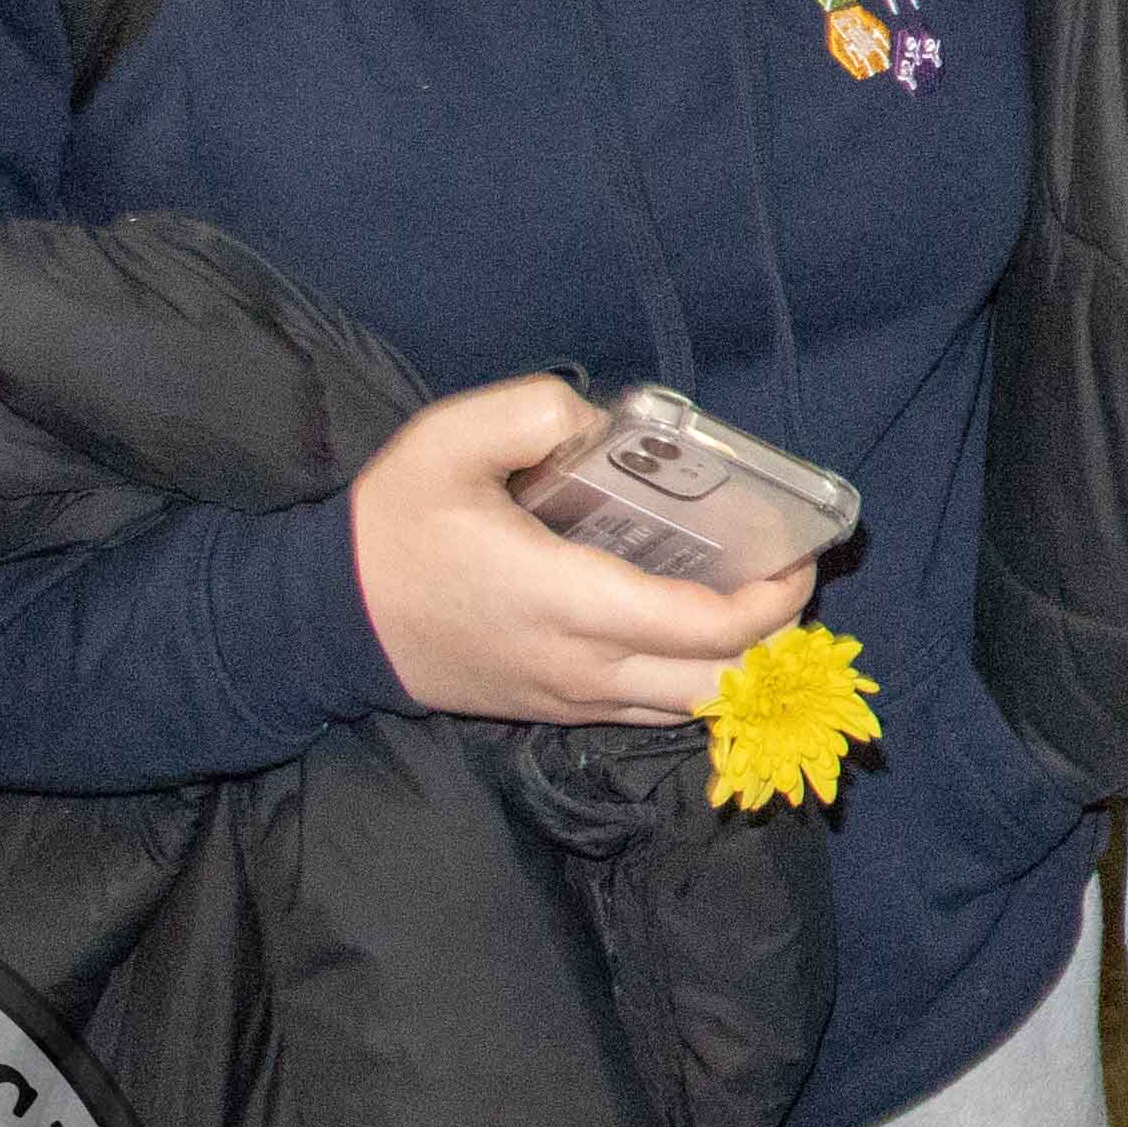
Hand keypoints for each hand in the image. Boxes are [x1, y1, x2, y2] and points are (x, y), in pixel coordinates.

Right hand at [348, 374, 813, 726]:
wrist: (327, 620)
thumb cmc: (394, 527)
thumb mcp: (448, 440)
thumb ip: (534, 412)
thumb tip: (601, 426)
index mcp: (569, 601)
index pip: (706, 628)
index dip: (773, 600)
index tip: (800, 555)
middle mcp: (583, 667)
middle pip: (718, 683)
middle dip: (774, 638)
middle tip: (787, 578)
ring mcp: (570, 700)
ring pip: (689, 710)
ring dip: (741, 665)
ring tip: (757, 605)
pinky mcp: (554, 711)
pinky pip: (650, 714)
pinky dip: (696, 682)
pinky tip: (700, 635)